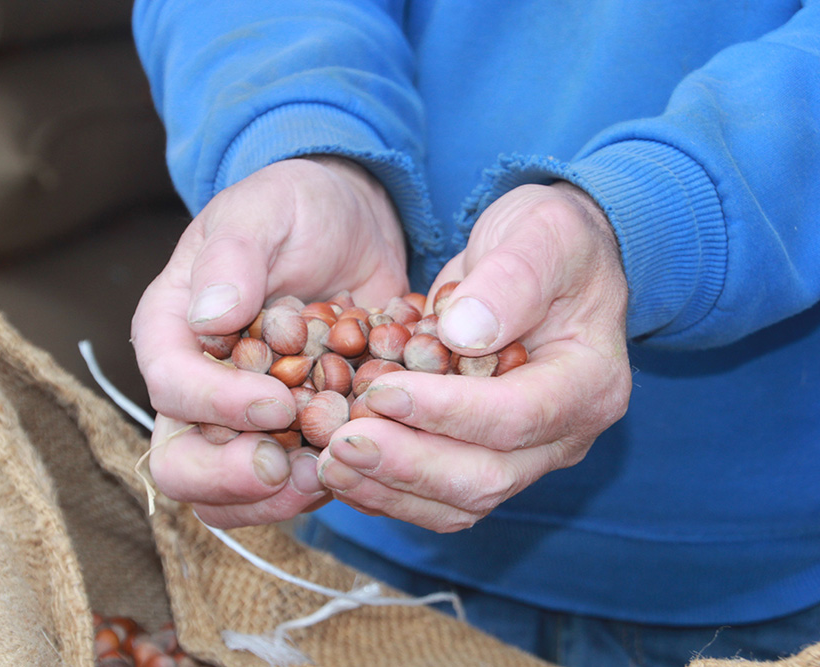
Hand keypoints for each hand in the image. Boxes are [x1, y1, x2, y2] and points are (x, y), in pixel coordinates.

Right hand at [132, 157, 408, 527]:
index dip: (216, 406)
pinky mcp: (292, 436)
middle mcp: (197, 386)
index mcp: (172, 332)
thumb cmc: (295, 207)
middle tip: (295, 469)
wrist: (349, 225)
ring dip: (279, 498)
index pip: (171, 388)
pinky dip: (325, 483)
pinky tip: (363, 460)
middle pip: (183, 465)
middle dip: (233, 479)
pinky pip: (292, 485)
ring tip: (333, 472)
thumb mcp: (264, 210)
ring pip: (232, 496)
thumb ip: (234, 257)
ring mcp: (243, 420)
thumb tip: (210, 319)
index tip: (278, 402)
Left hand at [315, 182, 631, 531]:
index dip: (446, 412)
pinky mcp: (484, 459)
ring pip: (457, 502)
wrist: (543, 260)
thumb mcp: (542, 233)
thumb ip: (512, 279)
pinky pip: (436, 497)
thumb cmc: (548, 240)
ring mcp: (524, 457)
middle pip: (485, 478)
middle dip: (407, 466)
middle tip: (341, 444)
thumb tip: (464, 334)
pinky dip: (385, 491)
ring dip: (388, 490)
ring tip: (329, 463)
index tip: (383, 393)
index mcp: (588, 384)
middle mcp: (562, 436)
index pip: (516, 417)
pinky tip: (338, 472)